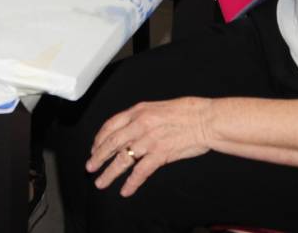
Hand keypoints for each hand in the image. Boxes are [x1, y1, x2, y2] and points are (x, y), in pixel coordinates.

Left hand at [87, 97, 213, 196]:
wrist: (207, 119)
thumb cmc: (188, 112)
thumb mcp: (158, 107)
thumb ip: (141, 117)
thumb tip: (130, 128)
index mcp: (138, 111)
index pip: (110, 125)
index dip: (99, 139)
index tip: (95, 148)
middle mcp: (140, 124)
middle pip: (112, 143)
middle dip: (98, 157)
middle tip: (90, 167)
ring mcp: (149, 140)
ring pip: (122, 159)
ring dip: (109, 173)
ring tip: (101, 182)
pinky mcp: (160, 154)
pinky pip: (141, 171)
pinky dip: (131, 183)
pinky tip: (125, 190)